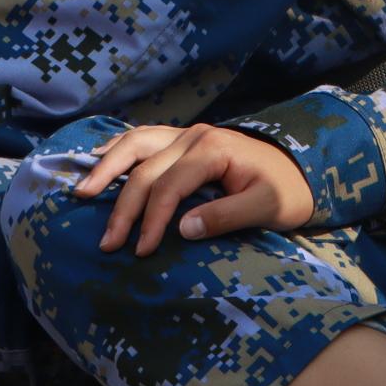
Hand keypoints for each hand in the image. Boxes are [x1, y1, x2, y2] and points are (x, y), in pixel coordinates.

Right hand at [71, 123, 316, 256]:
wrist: (303, 170)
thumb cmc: (287, 192)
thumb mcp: (267, 207)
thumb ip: (226, 216)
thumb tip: (183, 228)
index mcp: (213, 149)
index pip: (169, 185)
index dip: (152, 220)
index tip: (141, 251)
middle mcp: (194, 135)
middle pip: (145, 168)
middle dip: (123, 207)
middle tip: (108, 243)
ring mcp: (186, 134)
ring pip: (135, 143)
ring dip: (107, 168)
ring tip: (82, 193)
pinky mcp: (182, 139)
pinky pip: (142, 139)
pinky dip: (118, 150)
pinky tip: (98, 160)